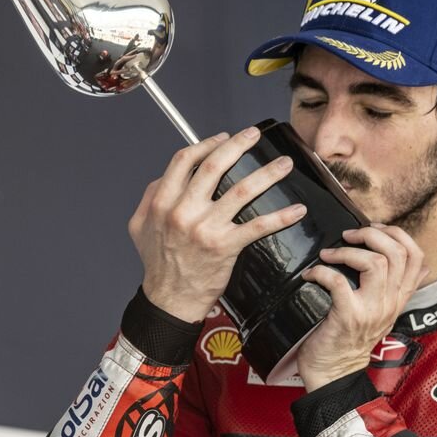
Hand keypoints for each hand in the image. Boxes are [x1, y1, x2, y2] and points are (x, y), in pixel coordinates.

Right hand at [128, 127, 307, 322]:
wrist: (169, 301)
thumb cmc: (158, 265)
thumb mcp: (140, 226)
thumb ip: (151, 197)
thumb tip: (168, 177)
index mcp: (163, 202)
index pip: (185, 160)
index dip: (206, 143)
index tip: (223, 137)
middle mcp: (183, 211)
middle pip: (215, 165)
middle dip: (239, 144)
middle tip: (255, 135)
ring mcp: (206, 228)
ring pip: (242, 190)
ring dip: (268, 173)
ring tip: (284, 164)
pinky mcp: (226, 246)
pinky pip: (258, 226)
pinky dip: (281, 216)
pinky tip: (297, 210)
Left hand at [296, 224, 426, 391]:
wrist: (334, 374)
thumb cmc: (349, 340)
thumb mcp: (384, 313)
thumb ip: (401, 289)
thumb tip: (424, 267)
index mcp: (399, 298)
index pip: (416, 255)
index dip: (396, 233)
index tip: (372, 229)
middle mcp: (390, 302)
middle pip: (396, 253)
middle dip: (371, 234)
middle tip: (348, 236)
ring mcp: (371, 310)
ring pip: (374, 263)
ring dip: (347, 251)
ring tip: (329, 254)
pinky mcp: (348, 317)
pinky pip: (339, 282)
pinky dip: (322, 271)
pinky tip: (312, 274)